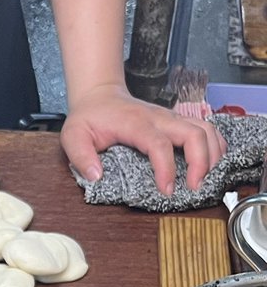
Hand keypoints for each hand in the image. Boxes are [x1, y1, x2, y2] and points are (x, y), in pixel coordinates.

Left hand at [59, 83, 226, 193]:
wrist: (99, 96)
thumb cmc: (88, 117)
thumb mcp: (73, 136)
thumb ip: (81, 156)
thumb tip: (96, 177)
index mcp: (136, 124)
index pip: (159, 145)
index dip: (167, 168)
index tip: (166, 190)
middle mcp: (159, 118)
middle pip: (195, 134)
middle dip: (201, 162)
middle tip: (194, 187)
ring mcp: (171, 117)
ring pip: (206, 129)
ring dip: (213, 153)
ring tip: (206, 177)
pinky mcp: (176, 120)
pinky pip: (205, 128)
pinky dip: (214, 144)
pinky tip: (211, 162)